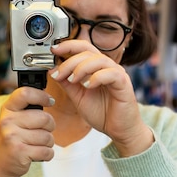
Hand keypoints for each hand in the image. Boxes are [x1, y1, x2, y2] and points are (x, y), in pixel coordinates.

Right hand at [0, 87, 55, 176]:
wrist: (0, 163)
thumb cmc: (12, 138)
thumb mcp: (14, 119)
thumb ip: (27, 108)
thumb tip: (50, 98)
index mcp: (7, 109)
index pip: (25, 93)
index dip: (42, 96)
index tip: (50, 101)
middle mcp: (8, 121)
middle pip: (44, 118)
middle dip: (50, 126)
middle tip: (42, 131)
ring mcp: (13, 137)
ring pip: (47, 137)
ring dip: (48, 143)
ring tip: (36, 144)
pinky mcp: (20, 152)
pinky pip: (46, 151)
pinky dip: (47, 154)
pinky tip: (37, 154)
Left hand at [49, 40, 153, 155]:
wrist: (119, 130)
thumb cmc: (103, 113)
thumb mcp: (78, 97)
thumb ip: (68, 84)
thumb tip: (53, 71)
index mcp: (96, 68)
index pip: (83, 48)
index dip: (68, 46)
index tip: (53, 50)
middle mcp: (107, 68)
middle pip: (88, 52)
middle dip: (70, 61)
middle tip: (59, 73)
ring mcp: (117, 74)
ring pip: (99, 60)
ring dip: (82, 68)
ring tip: (73, 80)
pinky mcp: (124, 84)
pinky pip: (111, 73)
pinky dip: (97, 77)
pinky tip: (88, 86)